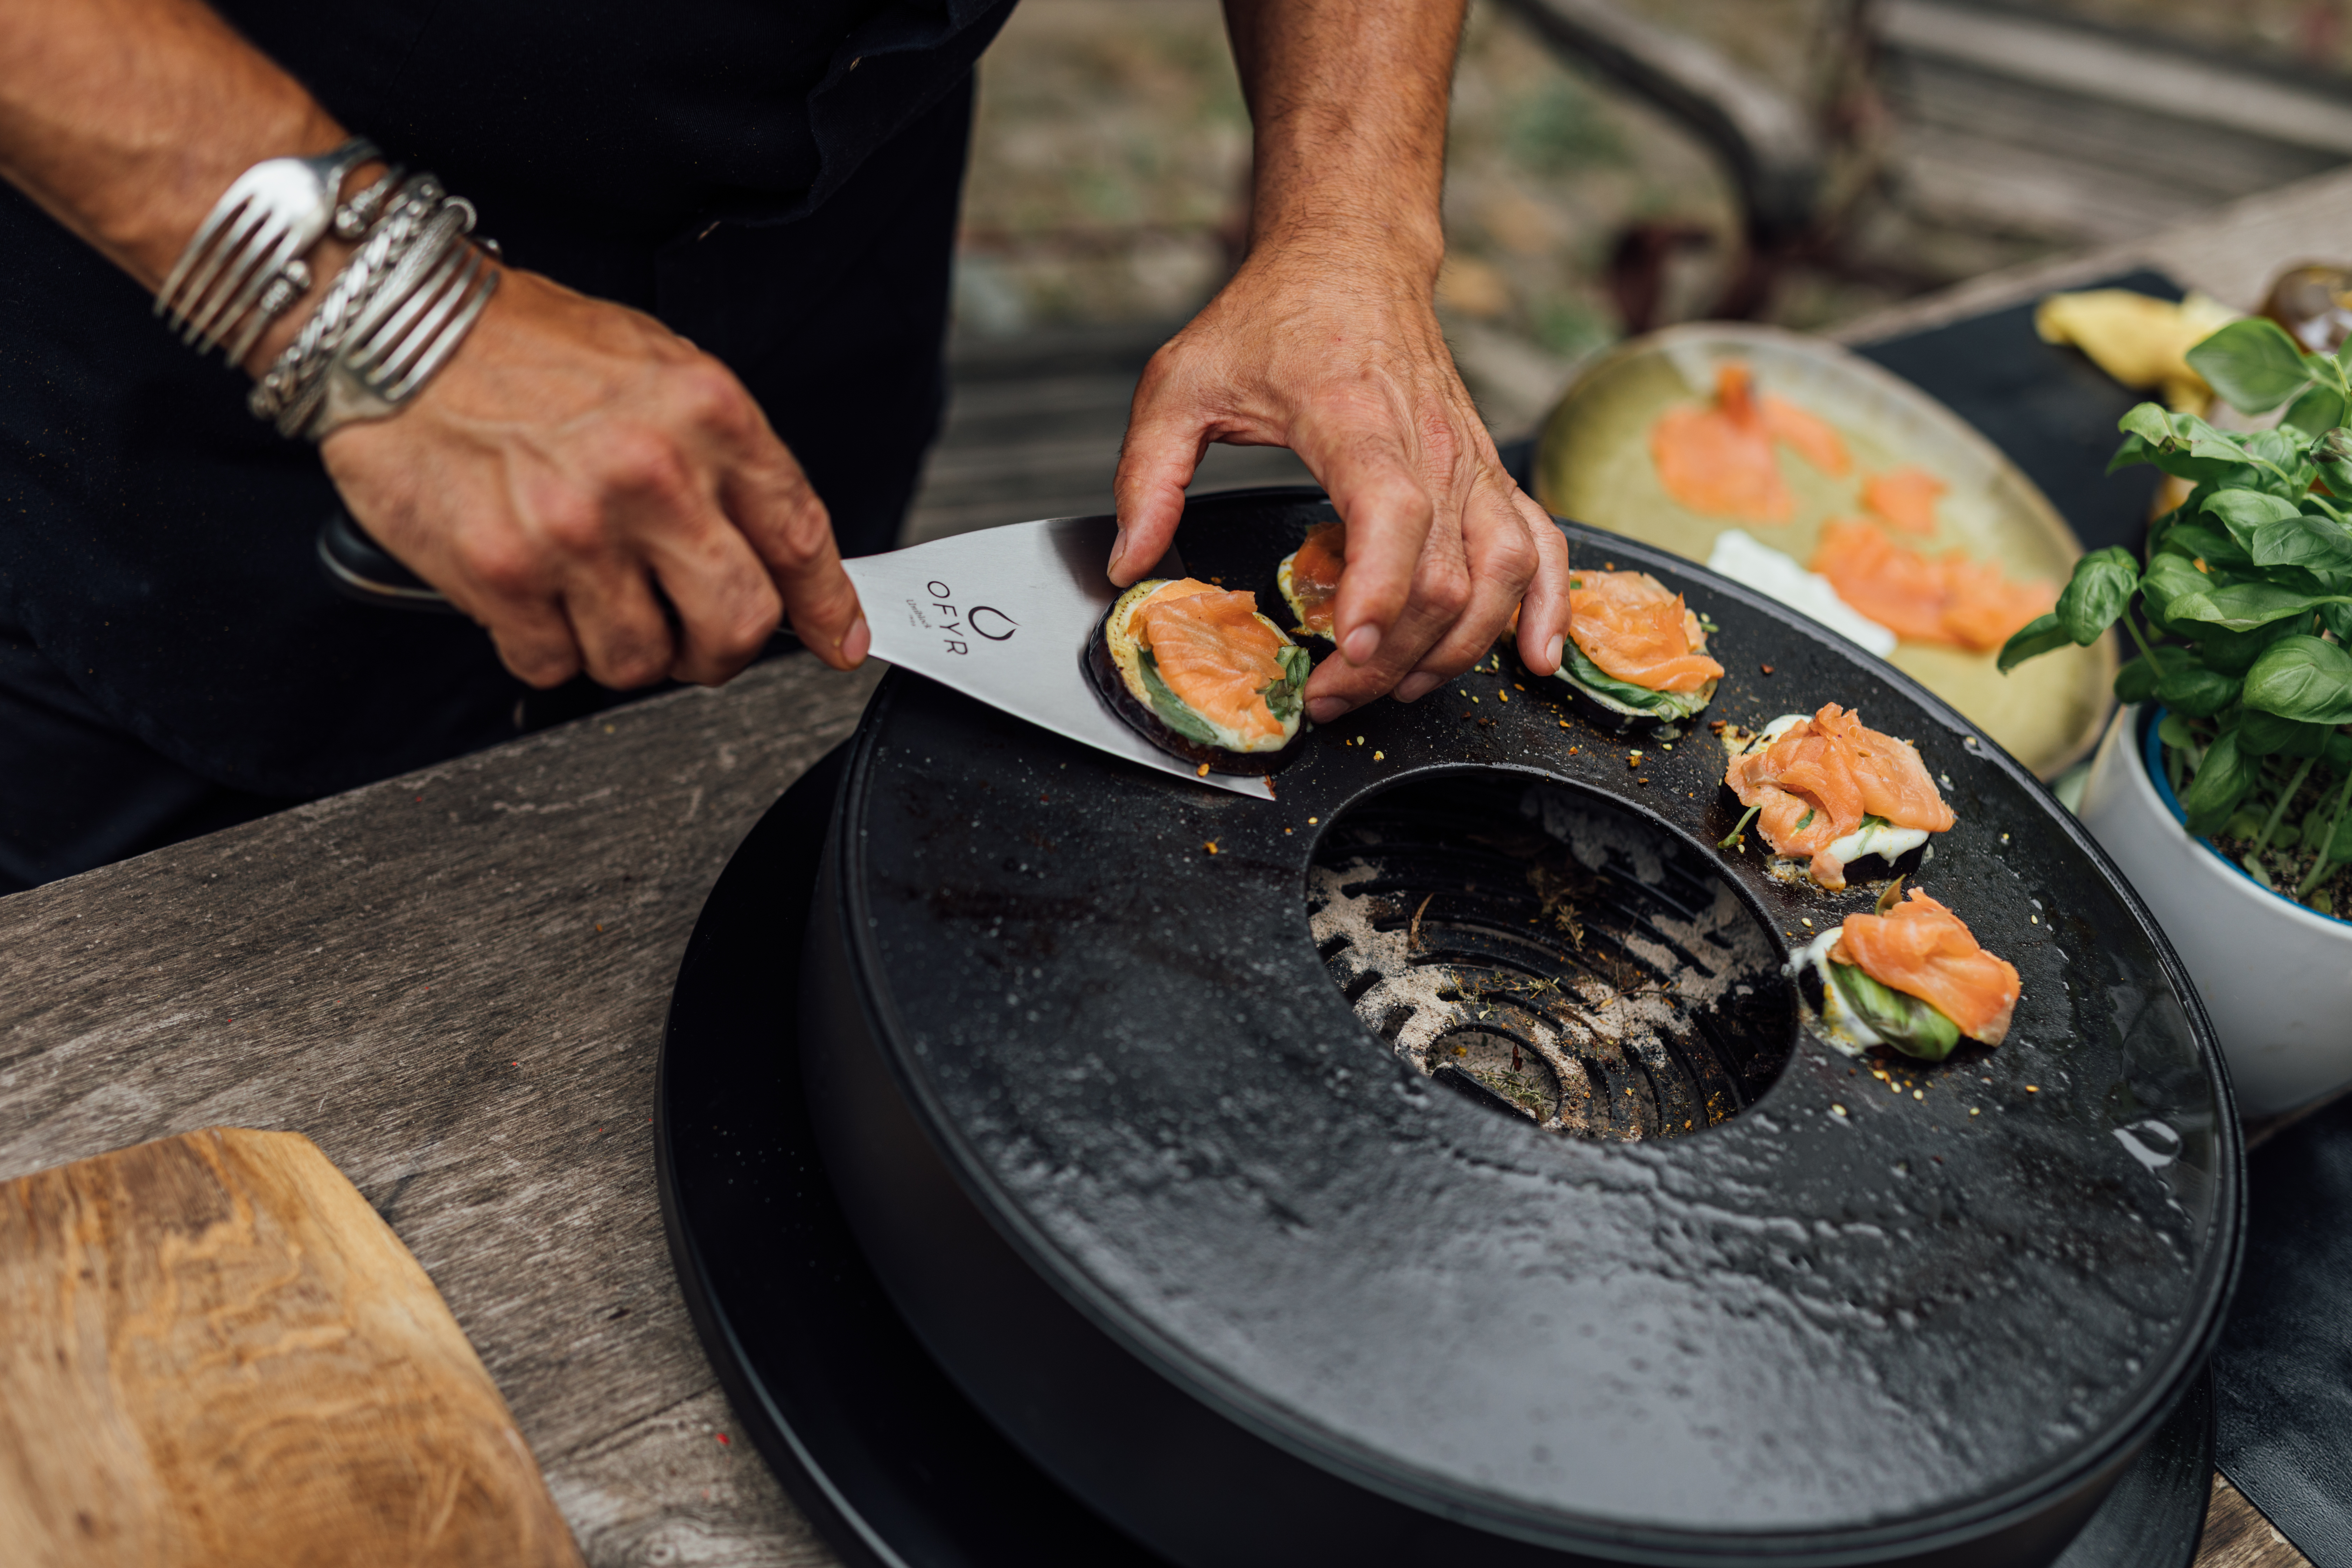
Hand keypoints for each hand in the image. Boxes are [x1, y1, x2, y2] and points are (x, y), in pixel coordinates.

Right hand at [319, 268, 867, 689]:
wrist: (395, 321)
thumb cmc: (526, 346)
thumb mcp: (657, 371)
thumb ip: (725, 463)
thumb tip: (780, 553)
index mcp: (707, 416)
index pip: (799, 538)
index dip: (826, 606)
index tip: (838, 640)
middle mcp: (651, 474)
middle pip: (736, 623)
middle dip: (719, 650)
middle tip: (692, 636)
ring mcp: (576, 529)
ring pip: (641, 660)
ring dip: (622, 646)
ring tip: (589, 590)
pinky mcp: (503, 572)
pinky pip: (554, 663)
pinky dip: (547, 646)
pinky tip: (531, 589)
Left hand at [1109, 247, 1569, 723]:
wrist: (1349, 256)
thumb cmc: (1271, 317)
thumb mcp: (1180, 383)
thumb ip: (1146, 476)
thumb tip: (1130, 563)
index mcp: (1353, 416)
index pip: (1393, 514)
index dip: (1378, 592)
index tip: (1344, 648)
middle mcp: (1428, 441)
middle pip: (1444, 574)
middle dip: (1390, 656)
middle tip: (1330, 696)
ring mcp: (1469, 459)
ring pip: (1500, 573)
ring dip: (1458, 648)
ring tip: (1399, 687)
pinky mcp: (1488, 471)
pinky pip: (1543, 544)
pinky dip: (1548, 605)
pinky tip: (1538, 656)